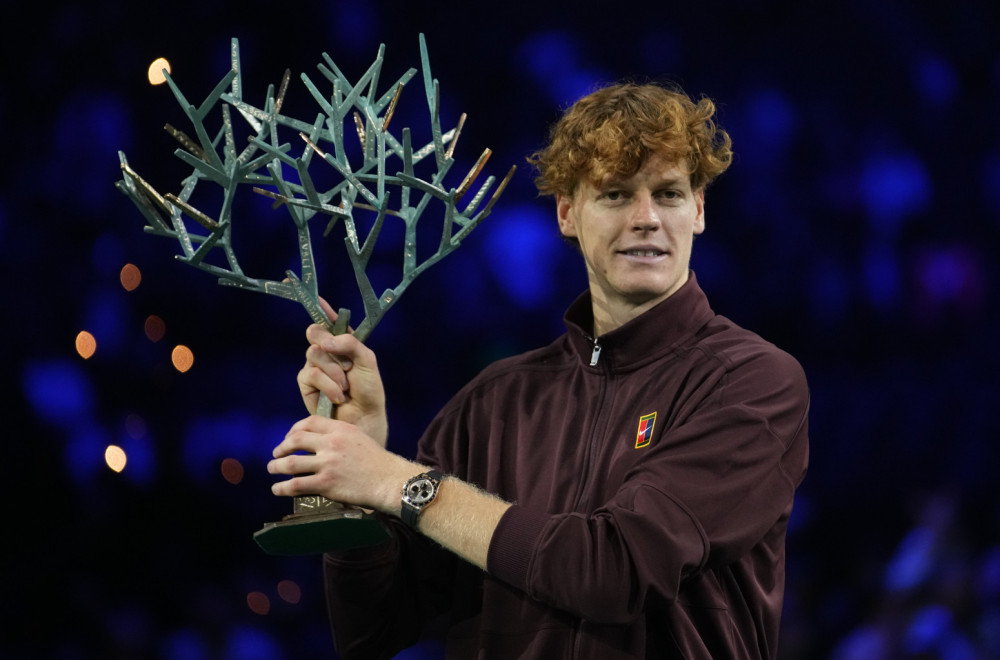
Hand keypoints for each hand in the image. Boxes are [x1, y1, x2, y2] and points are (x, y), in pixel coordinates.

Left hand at [268, 415, 416, 513]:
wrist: (390, 481)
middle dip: (281, 447)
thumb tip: (320, 442)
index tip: (289, 438)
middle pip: (296, 440)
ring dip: (277, 466)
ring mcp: (328, 464)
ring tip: (272, 469)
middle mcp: (332, 443)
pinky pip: (296, 484)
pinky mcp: (326, 484)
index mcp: (341, 429)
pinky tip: (278, 489)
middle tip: (276, 454)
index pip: (309, 422)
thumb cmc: (377, 462)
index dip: (293, 430)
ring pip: (291, 462)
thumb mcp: (359, 438)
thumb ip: (340, 437)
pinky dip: (282, 487)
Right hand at [297, 300, 387, 444]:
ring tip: (346, 387)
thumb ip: (350, 344)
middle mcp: (328, 352)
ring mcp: (315, 367)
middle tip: (342, 359)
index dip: (320, 306)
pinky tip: (338, 396)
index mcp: (344, 342)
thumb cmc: (370, 391)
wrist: (364, 418)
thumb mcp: (367, 361)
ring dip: (334, 372)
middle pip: (314, 332)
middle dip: (327, 342)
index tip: (312, 293)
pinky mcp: (307, 384)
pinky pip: (310, 374)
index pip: (329, 320)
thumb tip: (326, 341)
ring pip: (314, 354)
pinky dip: (327, 385)